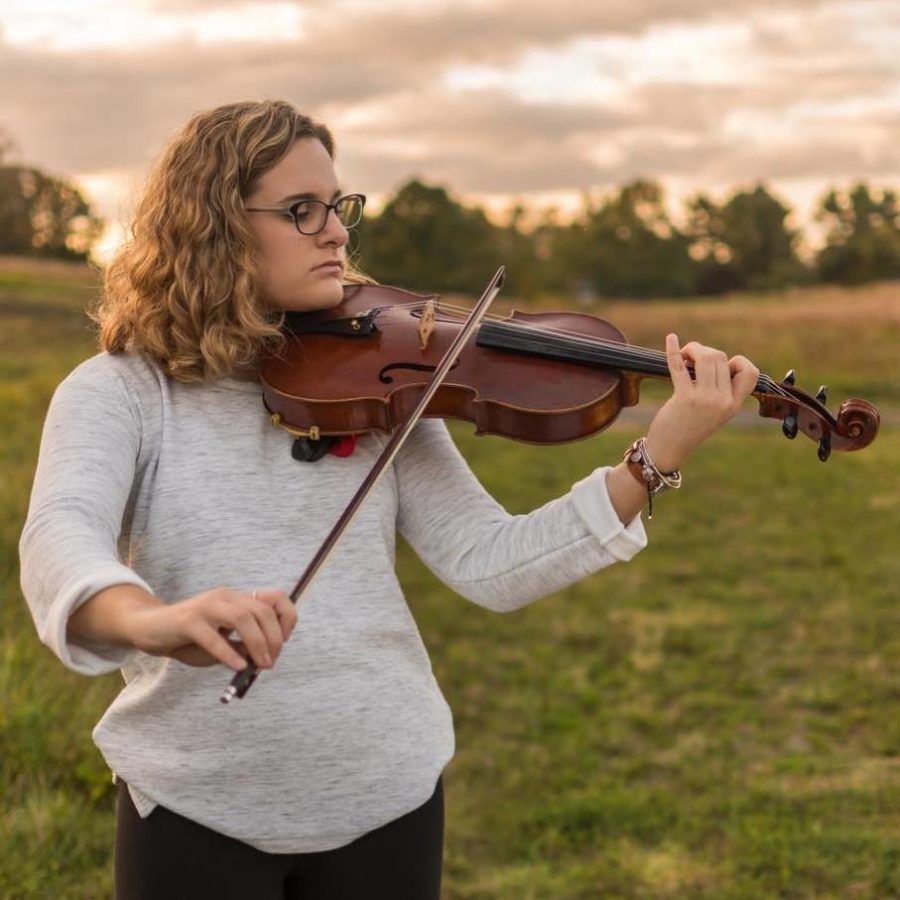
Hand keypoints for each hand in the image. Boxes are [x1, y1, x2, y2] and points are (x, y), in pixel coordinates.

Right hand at [127, 587, 296, 670]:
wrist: (150, 628)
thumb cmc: (190, 638)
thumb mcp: (223, 642)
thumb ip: (243, 646)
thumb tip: (264, 657)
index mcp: (237, 598)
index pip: (275, 597)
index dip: (287, 618)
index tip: (285, 641)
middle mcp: (225, 597)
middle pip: (262, 611)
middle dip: (274, 638)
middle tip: (271, 661)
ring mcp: (206, 606)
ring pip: (243, 618)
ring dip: (257, 643)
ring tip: (260, 665)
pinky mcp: (188, 620)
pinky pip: (213, 636)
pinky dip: (228, 653)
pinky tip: (237, 667)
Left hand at [644, 333, 759, 471]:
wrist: (670, 449)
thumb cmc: (689, 426)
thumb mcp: (714, 411)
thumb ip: (719, 389)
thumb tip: (710, 356)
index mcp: (734, 404)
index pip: (751, 372)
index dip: (737, 361)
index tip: (719, 368)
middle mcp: (723, 401)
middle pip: (721, 357)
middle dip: (704, 351)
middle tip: (690, 358)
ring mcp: (705, 399)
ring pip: (705, 356)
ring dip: (692, 349)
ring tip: (682, 356)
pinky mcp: (684, 398)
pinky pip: (679, 366)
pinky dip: (673, 349)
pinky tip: (670, 339)